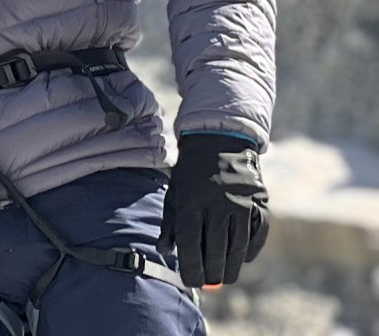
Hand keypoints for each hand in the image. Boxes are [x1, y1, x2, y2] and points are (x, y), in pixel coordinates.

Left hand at [159, 133, 269, 286]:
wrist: (218, 141)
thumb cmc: (191, 172)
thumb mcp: (175, 192)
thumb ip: (170, 223)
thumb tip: (164, 251)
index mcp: (191, 200)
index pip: (191, 241)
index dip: (190, 265)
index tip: (190, 281)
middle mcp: (218, 203)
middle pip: (216, 247)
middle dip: (212, 270)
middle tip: (209, 283)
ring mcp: (241, 203)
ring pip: (238, 243)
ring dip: (232, 265)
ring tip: (225, 278)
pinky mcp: (259, 201)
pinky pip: (258, 232)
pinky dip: (252, 248)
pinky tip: (243, 259)